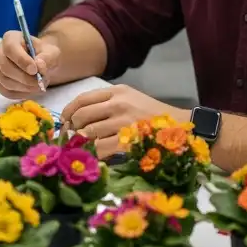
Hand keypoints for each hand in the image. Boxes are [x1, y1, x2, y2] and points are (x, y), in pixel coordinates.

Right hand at [0, 31, 60, 97]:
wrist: (39, 63)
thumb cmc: (43, 54)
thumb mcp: (51, 52)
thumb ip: (47, 57)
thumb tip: (39, 64)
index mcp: (10, 38)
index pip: (10, 48)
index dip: (22, 61)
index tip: (35, 70)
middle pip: (5, 67)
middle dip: (24, 78)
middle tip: (39, 83)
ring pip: (5, 81)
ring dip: (24, 87)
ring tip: (39, 86)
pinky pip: (5, 91)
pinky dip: (20, 94)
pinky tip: (31, 90)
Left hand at [60, 85, 188, 157]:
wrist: (181, 127)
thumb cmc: (154, 114)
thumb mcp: (131, 98)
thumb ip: (107, 103)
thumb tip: (79, 117)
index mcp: (117, 92)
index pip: (83, 98)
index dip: (68, 110)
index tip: (64, 120)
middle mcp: (118, 104)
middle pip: (82, 115)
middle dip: (73, 127)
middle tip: (73, 135)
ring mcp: (123, 122)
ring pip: (89, 133)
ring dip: (82, 141)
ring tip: (84, 145)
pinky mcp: (128, 141)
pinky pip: (101, 148)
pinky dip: (94, 153)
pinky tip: (96, 154)